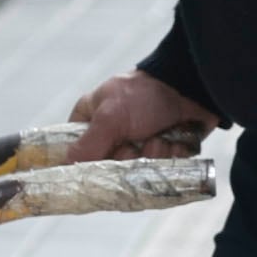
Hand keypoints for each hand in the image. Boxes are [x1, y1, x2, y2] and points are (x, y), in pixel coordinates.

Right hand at [67, 70, 216, 161]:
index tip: (95, 170)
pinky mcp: (163, 151)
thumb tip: (66, 166)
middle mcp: (113, 132)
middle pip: (108, 167)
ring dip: (151, 156)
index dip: (83, 164)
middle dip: (126, 159)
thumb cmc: (144, 94)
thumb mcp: (110, 117)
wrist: (190, 86)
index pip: (74, 150)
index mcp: (91, 119)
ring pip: (137, 170)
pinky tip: (174, 140)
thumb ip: (89, 144)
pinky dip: (169, 156)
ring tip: (159, 136)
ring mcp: (138, 142)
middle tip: (132, 146)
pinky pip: (161, 168)